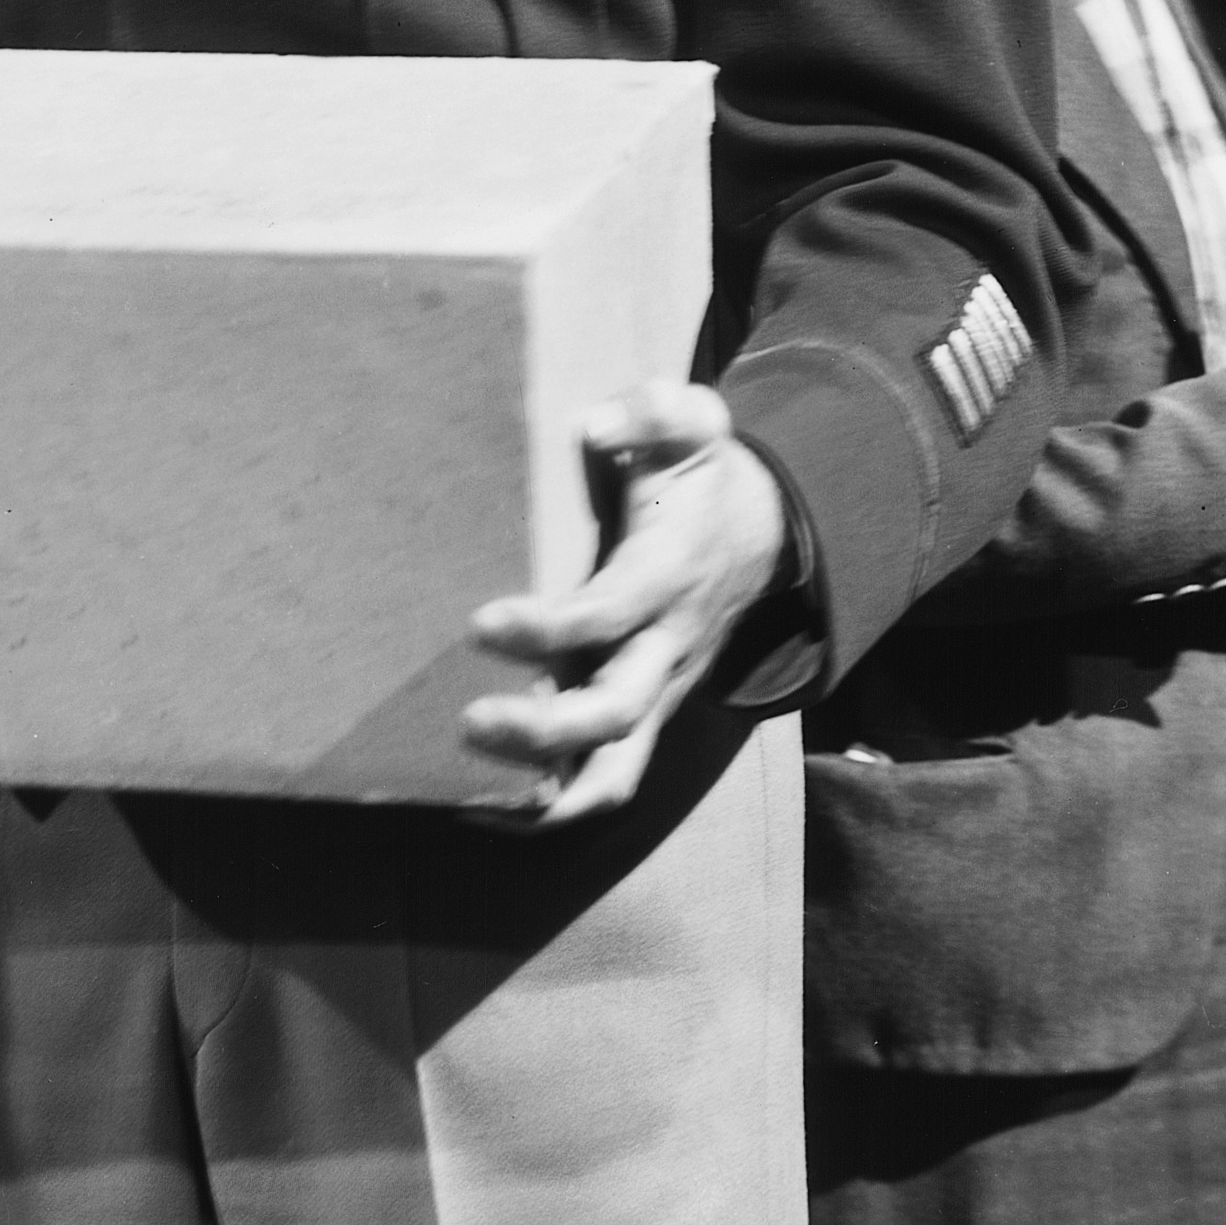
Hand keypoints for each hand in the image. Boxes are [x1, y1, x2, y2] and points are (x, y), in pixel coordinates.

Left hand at [464, 381, 792, 829]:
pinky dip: (548, 807)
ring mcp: (654, 691)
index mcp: (667, 577)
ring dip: (547, 795)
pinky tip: (480, 812)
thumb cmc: (700, 477)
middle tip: (467, 722)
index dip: (547, 628)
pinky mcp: (639, 715)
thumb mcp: (692, 424)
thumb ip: (656, 412)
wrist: (758, 534)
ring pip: (616, 771)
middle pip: (615, 713)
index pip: (609, 615)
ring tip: (469, 799)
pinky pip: (603, 779)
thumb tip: (597, 426)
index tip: (480, 624)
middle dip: (543, 730)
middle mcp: (664, 648)